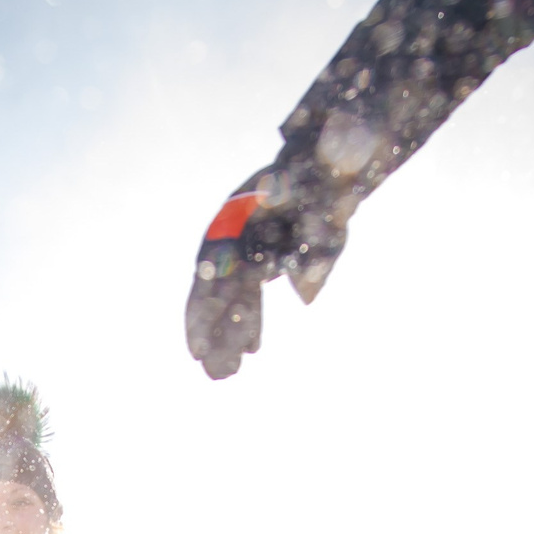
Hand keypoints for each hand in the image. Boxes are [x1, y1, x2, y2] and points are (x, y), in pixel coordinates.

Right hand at [184, 165, 348, 380]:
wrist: (335, 158)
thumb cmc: (331, 173)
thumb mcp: (329, 205)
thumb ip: (318, 244)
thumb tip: (304, 297)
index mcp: (240, 213)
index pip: (211, 270)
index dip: (203, 310)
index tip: (197, 347)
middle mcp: (235, 231)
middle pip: (217, 290)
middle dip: (214, 334)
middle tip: (215, 375)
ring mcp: (246, 243)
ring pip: (231, 297)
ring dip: (229, 335)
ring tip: (226, 375)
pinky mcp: (261, 255)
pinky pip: (249, 293)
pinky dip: (249, 319)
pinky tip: (251, 350)